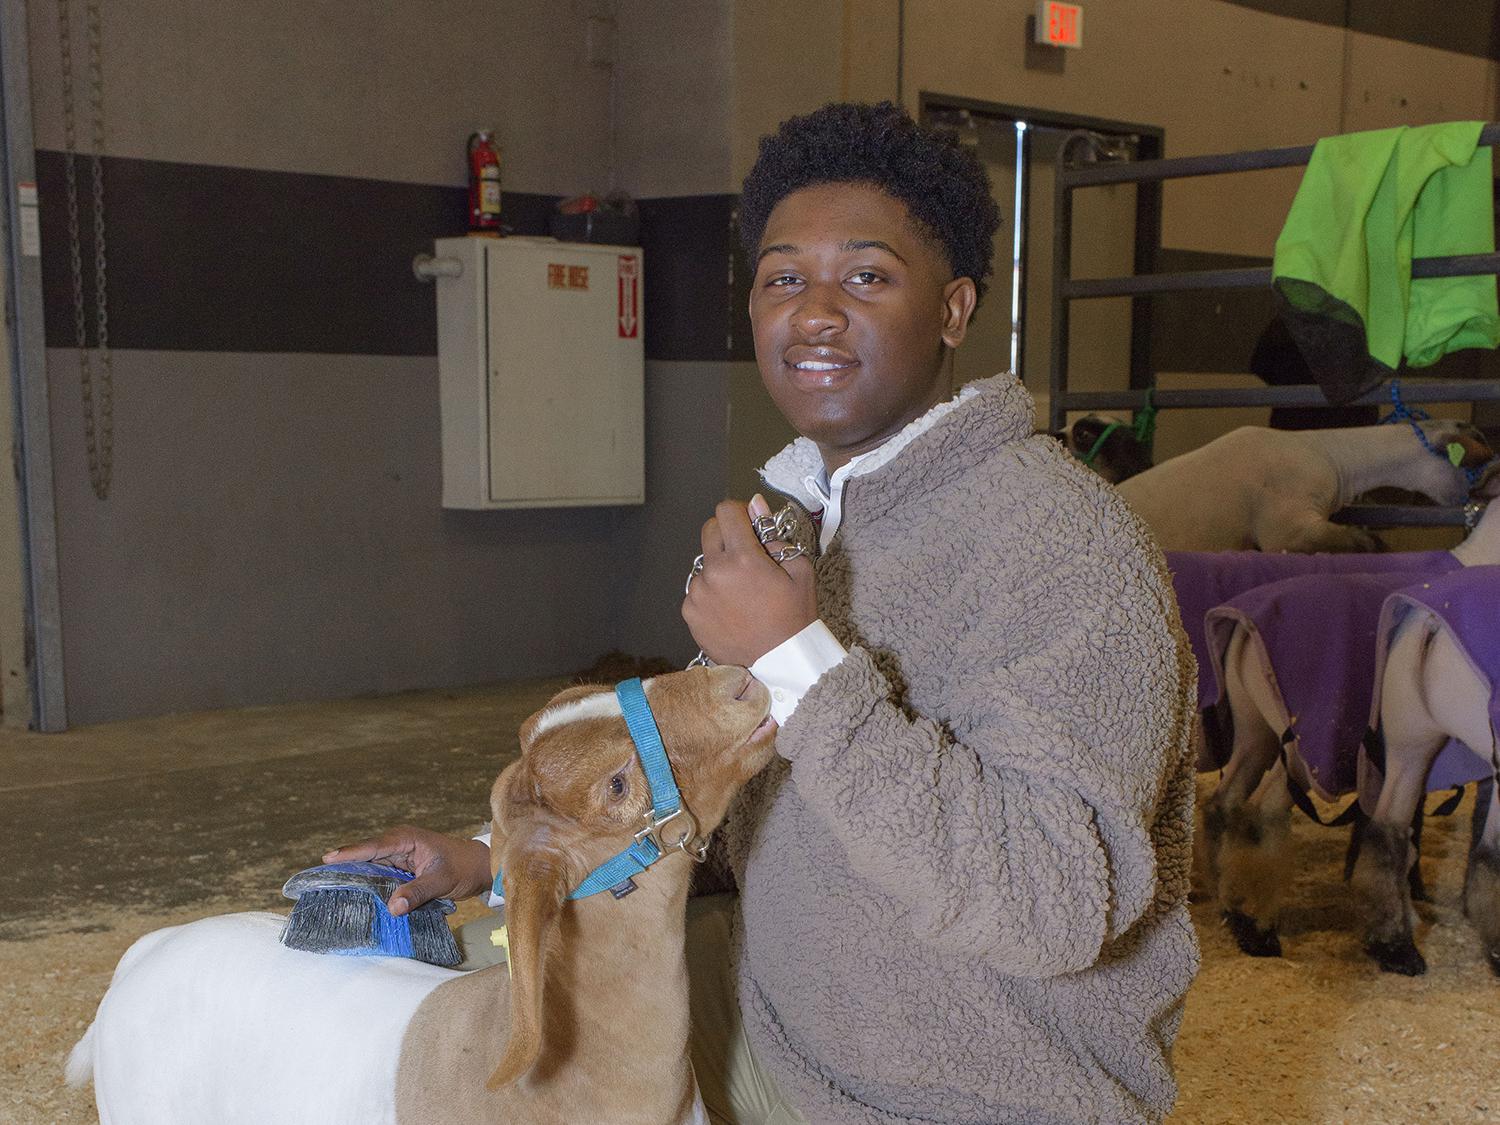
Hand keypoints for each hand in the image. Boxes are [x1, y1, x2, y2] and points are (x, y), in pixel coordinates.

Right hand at [322, 825, 492, 915]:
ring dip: (354, 878)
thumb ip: (417, 892)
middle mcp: (399, 844)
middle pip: (366, 856)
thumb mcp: (441, 881)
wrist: (479, 867)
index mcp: (406, 839)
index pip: (374, 846)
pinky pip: (379, 875)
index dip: (350, 853)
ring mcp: (398, 856)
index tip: (327, 858)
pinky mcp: (400, 868)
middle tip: (317, 879)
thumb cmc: (463, 868)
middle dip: (344, 866)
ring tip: (327, 889)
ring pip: (370, 867)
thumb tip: (393, 907)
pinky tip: (353, 896)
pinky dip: (368, 884)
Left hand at [682, 494, 816, 666]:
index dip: (739, 512)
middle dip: (727, 536)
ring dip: (719, 568)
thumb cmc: (794, 617)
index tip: (748, 524)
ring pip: (704, 563)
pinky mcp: (690, 613)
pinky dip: (710, 593)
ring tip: (741, 592)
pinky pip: (696, 590)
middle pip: (709, 531)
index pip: (726, 511)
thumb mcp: (800, 570)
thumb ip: (775, 534)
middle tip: (746, 557)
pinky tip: (730, 609)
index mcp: (743, 558)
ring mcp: (698, 594)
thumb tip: (756, 505)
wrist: (781, 662)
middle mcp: (714, 572)